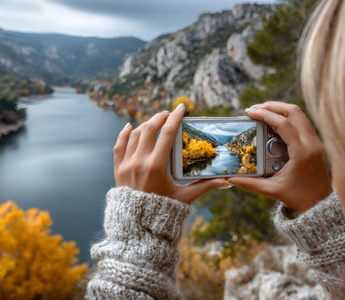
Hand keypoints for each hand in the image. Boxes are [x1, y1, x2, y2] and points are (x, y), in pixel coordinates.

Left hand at [113, 104, 228, 204]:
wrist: (138, 226)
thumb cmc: (163, 211)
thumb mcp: (185, 198)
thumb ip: (205, 186)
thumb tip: (226, 181)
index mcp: (156, 166)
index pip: (166, 133)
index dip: (174, 118)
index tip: (181, 108)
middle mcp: (139, 162)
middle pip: (149, 129)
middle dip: (160, 118)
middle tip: (168, 114)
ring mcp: (126, 165)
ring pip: (134, 135)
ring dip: (145, 125)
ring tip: (155, 122)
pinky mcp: (118, 170)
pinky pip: (119, 146)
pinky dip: (124, 134)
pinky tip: (130, 127)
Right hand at [228, 102, 331, 212]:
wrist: (320, 204)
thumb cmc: (298, 198)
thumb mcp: (272, 191)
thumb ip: (250, 184)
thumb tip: (231, 178)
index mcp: (302, 152)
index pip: (283, 124)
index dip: (265, 114)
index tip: (250, 112)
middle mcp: (312, 143)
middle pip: (294, 111)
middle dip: (273, 105)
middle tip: (255, 108)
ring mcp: (316, 142)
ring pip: (300, 114)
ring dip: (281, 109)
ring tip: (262, 111)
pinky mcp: (316, 143)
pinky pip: (302, 122)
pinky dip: (288, 117)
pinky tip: (274, 122)